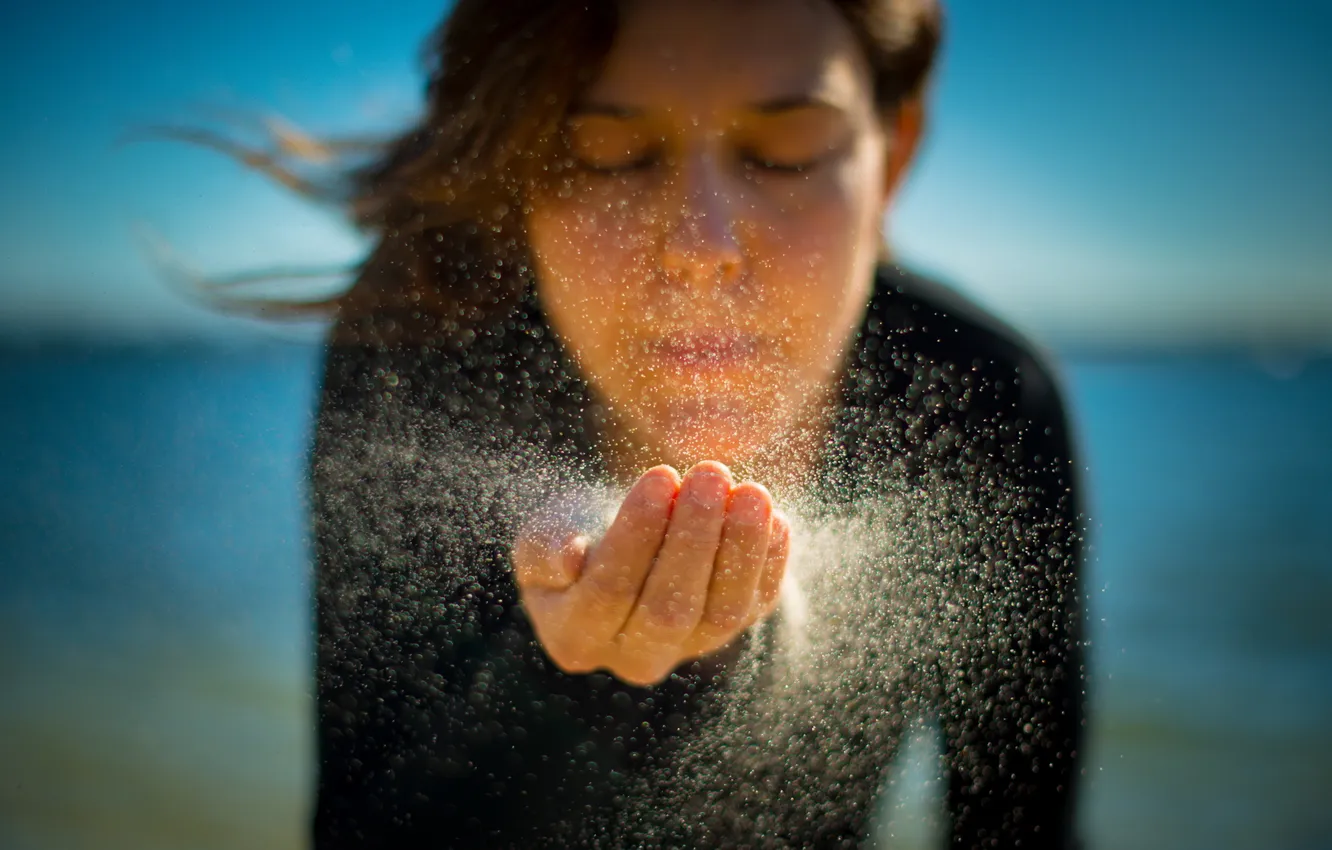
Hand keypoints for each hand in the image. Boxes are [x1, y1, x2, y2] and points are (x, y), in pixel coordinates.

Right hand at [512, 461, 789, 686]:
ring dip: (740, 548)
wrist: (626, 537)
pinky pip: (758, 601)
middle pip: (669, 608)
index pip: (608, 591)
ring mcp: (690, 648)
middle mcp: (635, 657)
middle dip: (693, 537)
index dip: (636, 534)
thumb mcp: (544, 531)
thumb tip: (570, 558)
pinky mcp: (734, 627)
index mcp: (575, 637)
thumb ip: (544, 546)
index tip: (659, 474)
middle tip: (708, 474)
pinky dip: (768, 560)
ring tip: (749, 491)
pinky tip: (771, 515)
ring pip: (723, 610)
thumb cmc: (576, 530)